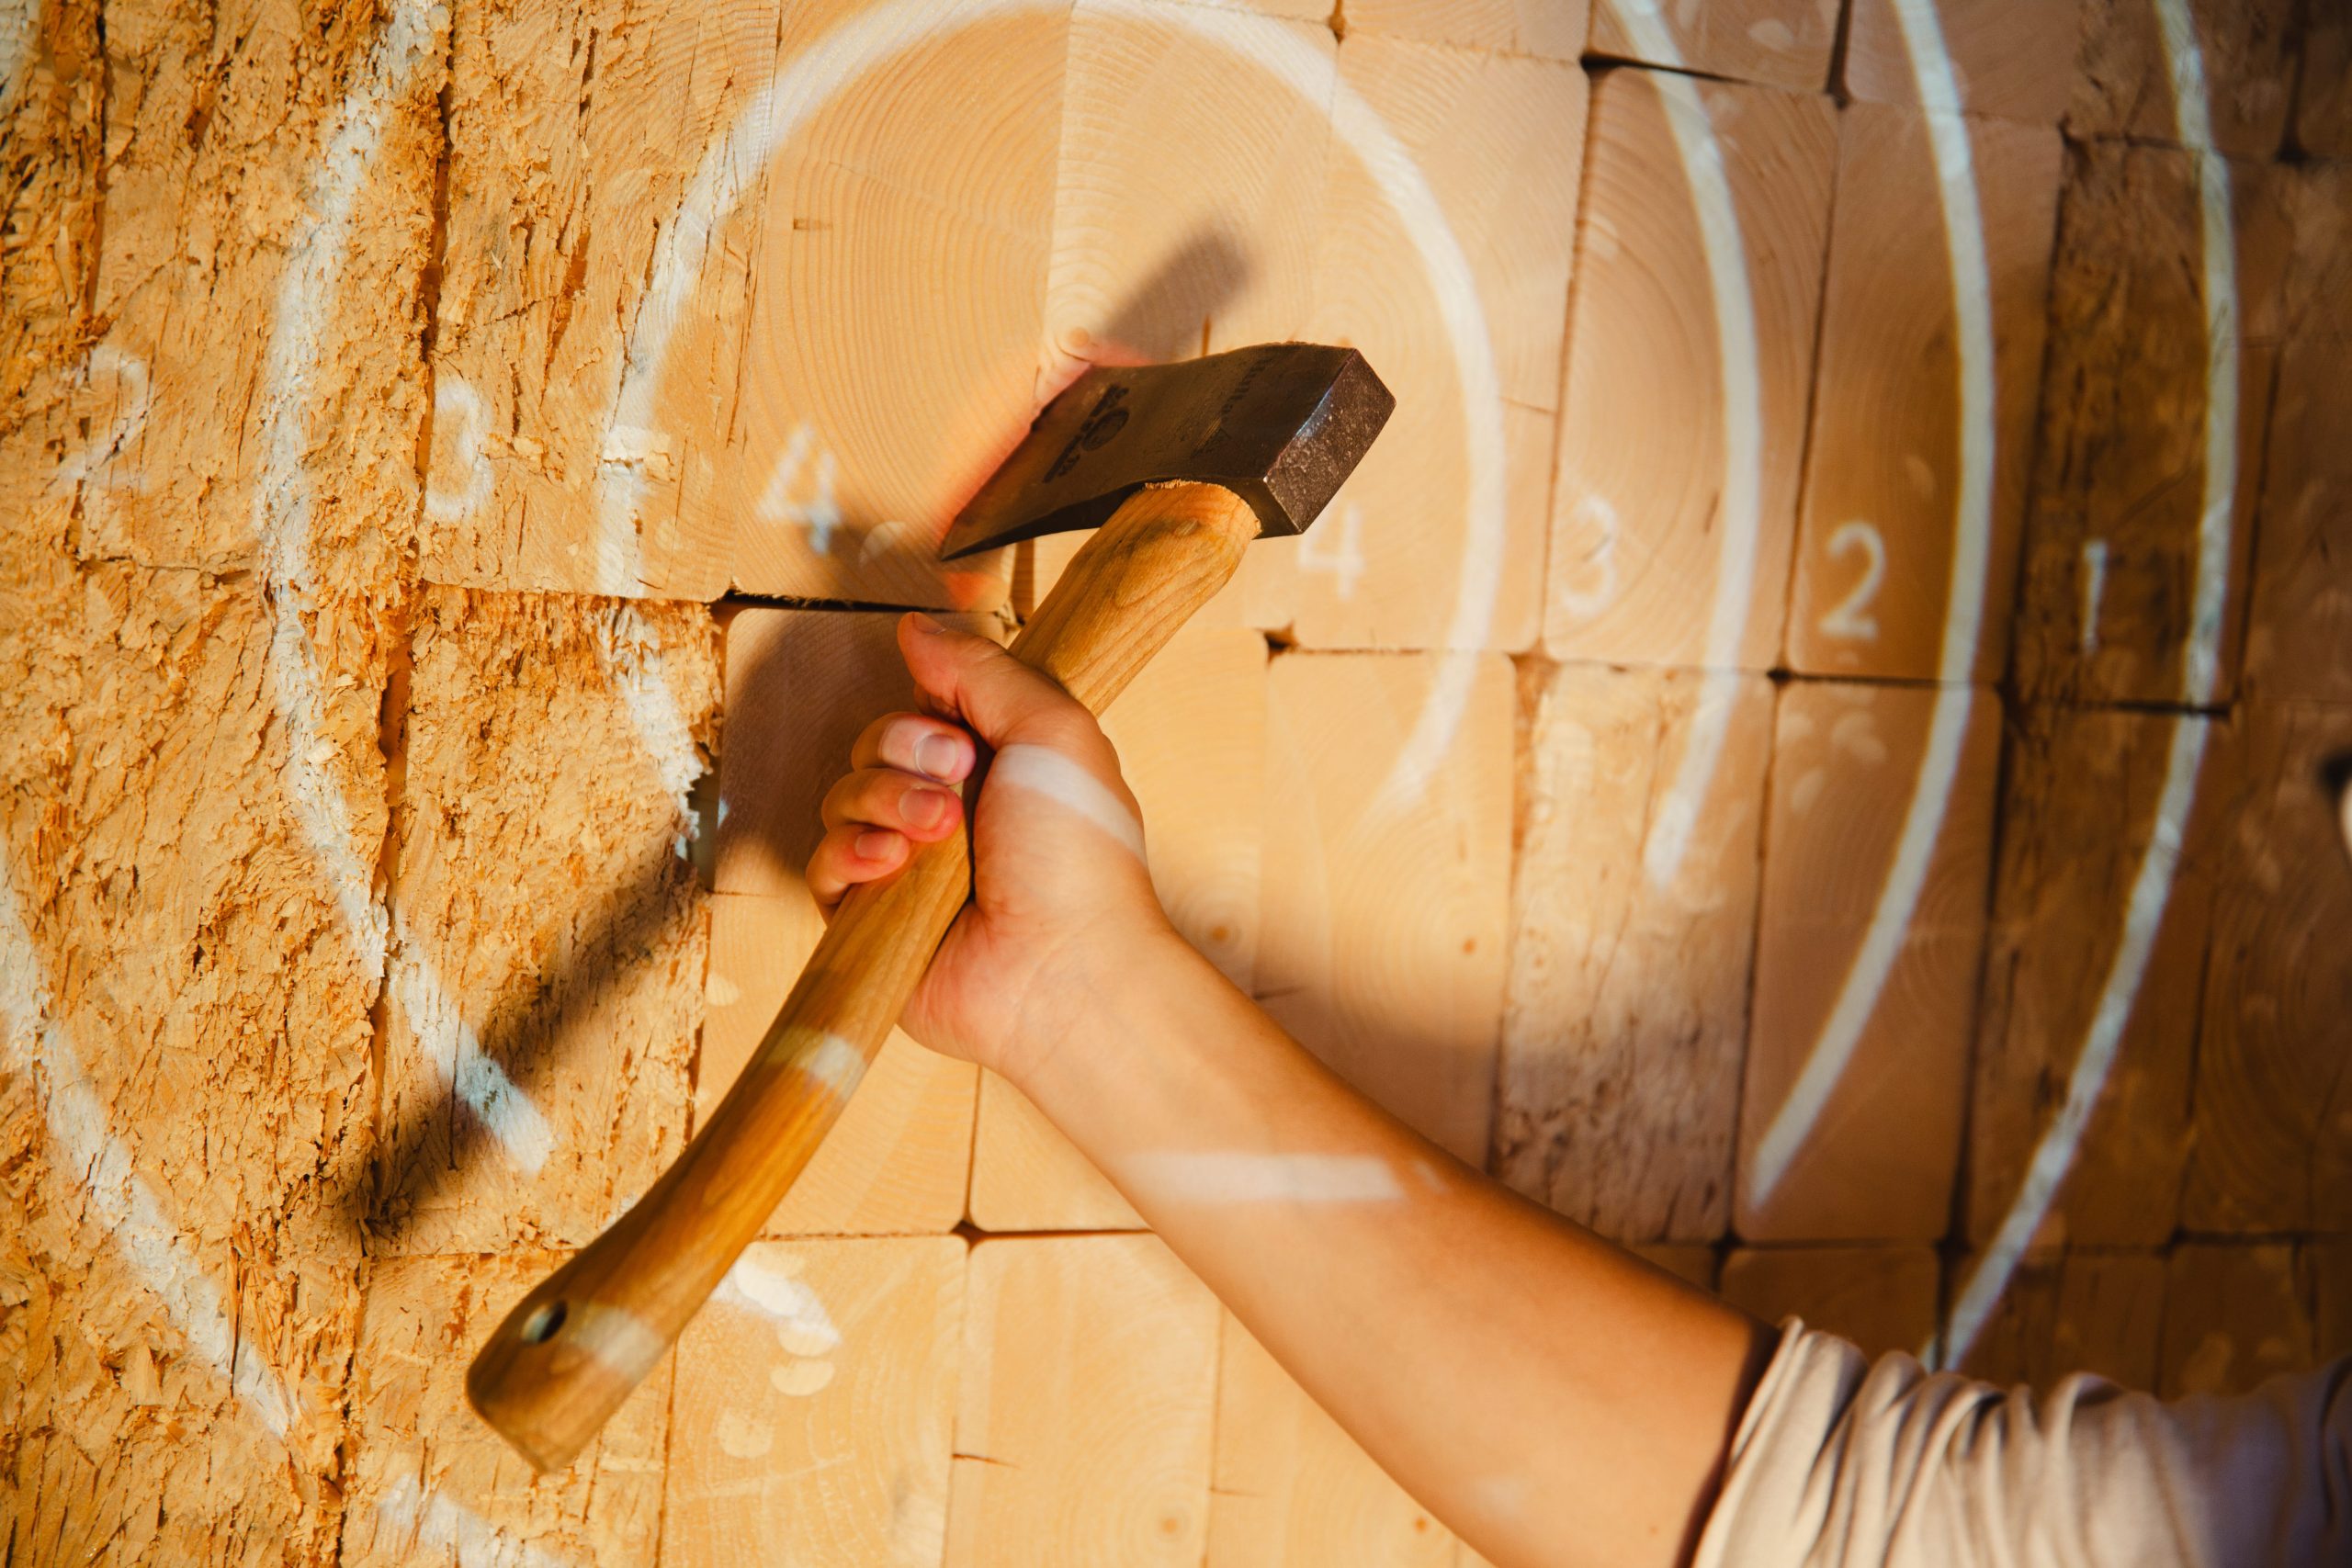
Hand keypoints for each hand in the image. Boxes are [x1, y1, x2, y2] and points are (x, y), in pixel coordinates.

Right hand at [805, 612, 1177, 1080]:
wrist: (1063, 967)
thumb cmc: (1079, 856)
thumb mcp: (1051, 729)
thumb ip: (981, 669)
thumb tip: (915, 627)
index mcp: (998, 764)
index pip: (926, 703)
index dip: (930, 701)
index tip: (960, 719)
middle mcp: (950, 810)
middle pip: (878, 740)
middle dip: (908, 748)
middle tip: (958, 779)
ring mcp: (908, 865)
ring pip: (845, 793)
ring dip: (885, 798)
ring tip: (937, 832)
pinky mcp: (870, 916)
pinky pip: (824, 859)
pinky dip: (853, 852)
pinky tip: (893, 864)